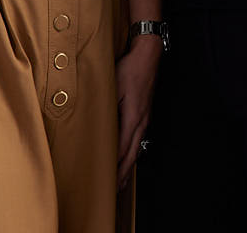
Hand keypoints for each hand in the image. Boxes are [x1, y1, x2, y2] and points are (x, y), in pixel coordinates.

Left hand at [116, 37, 162, 186]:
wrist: (148, 55)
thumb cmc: (129, 68)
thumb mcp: (113, 87)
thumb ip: (107, 108)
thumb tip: (98, 126)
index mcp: (133, 117)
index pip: (121, 149)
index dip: (114, 167)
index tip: (106, 181)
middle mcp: (141, 121)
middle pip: (131, 154)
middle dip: (123, 174)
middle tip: (113, 190)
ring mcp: (145, 118)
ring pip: (137, 148)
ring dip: (128, 166)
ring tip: (121, 182)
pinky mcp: (145, 113)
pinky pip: (138, 139)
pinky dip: (133, 153)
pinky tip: (129, 157)